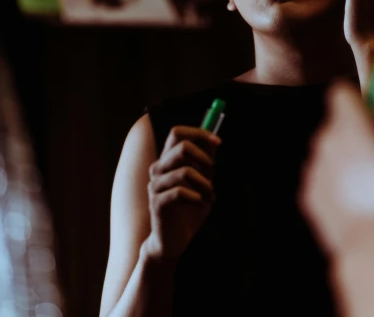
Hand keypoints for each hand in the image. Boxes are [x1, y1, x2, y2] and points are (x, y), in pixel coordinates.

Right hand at [144, 126, 220, 261]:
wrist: (173, 241)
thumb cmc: (188, 210)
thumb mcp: (202, 183)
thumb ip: (206, 163)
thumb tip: (214, 140)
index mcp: (168, 160)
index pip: (177, 132)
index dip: (199, 133)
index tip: (218, 141)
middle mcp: (159, 169)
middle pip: (181, 146)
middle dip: (204, 158)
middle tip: (213, 173)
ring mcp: (155, 186)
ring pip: (185, 171)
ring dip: (205, 184)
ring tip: (209, 197)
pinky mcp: (156, 203)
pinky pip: (181, 192)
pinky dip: (197, 198)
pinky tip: (201, 205)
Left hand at [299, 81, 373, 257]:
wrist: (371, 246)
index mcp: (350, 126)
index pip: (341, 93)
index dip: (360, 101)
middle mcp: (325, 142)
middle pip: (336, 124)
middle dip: (355, 133)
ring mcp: (314, 169)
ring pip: (330, 152)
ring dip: (347, 160)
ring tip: (373, 185)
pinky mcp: (308, 194)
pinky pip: (324, 178)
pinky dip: (338, 184)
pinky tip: (358, 201)